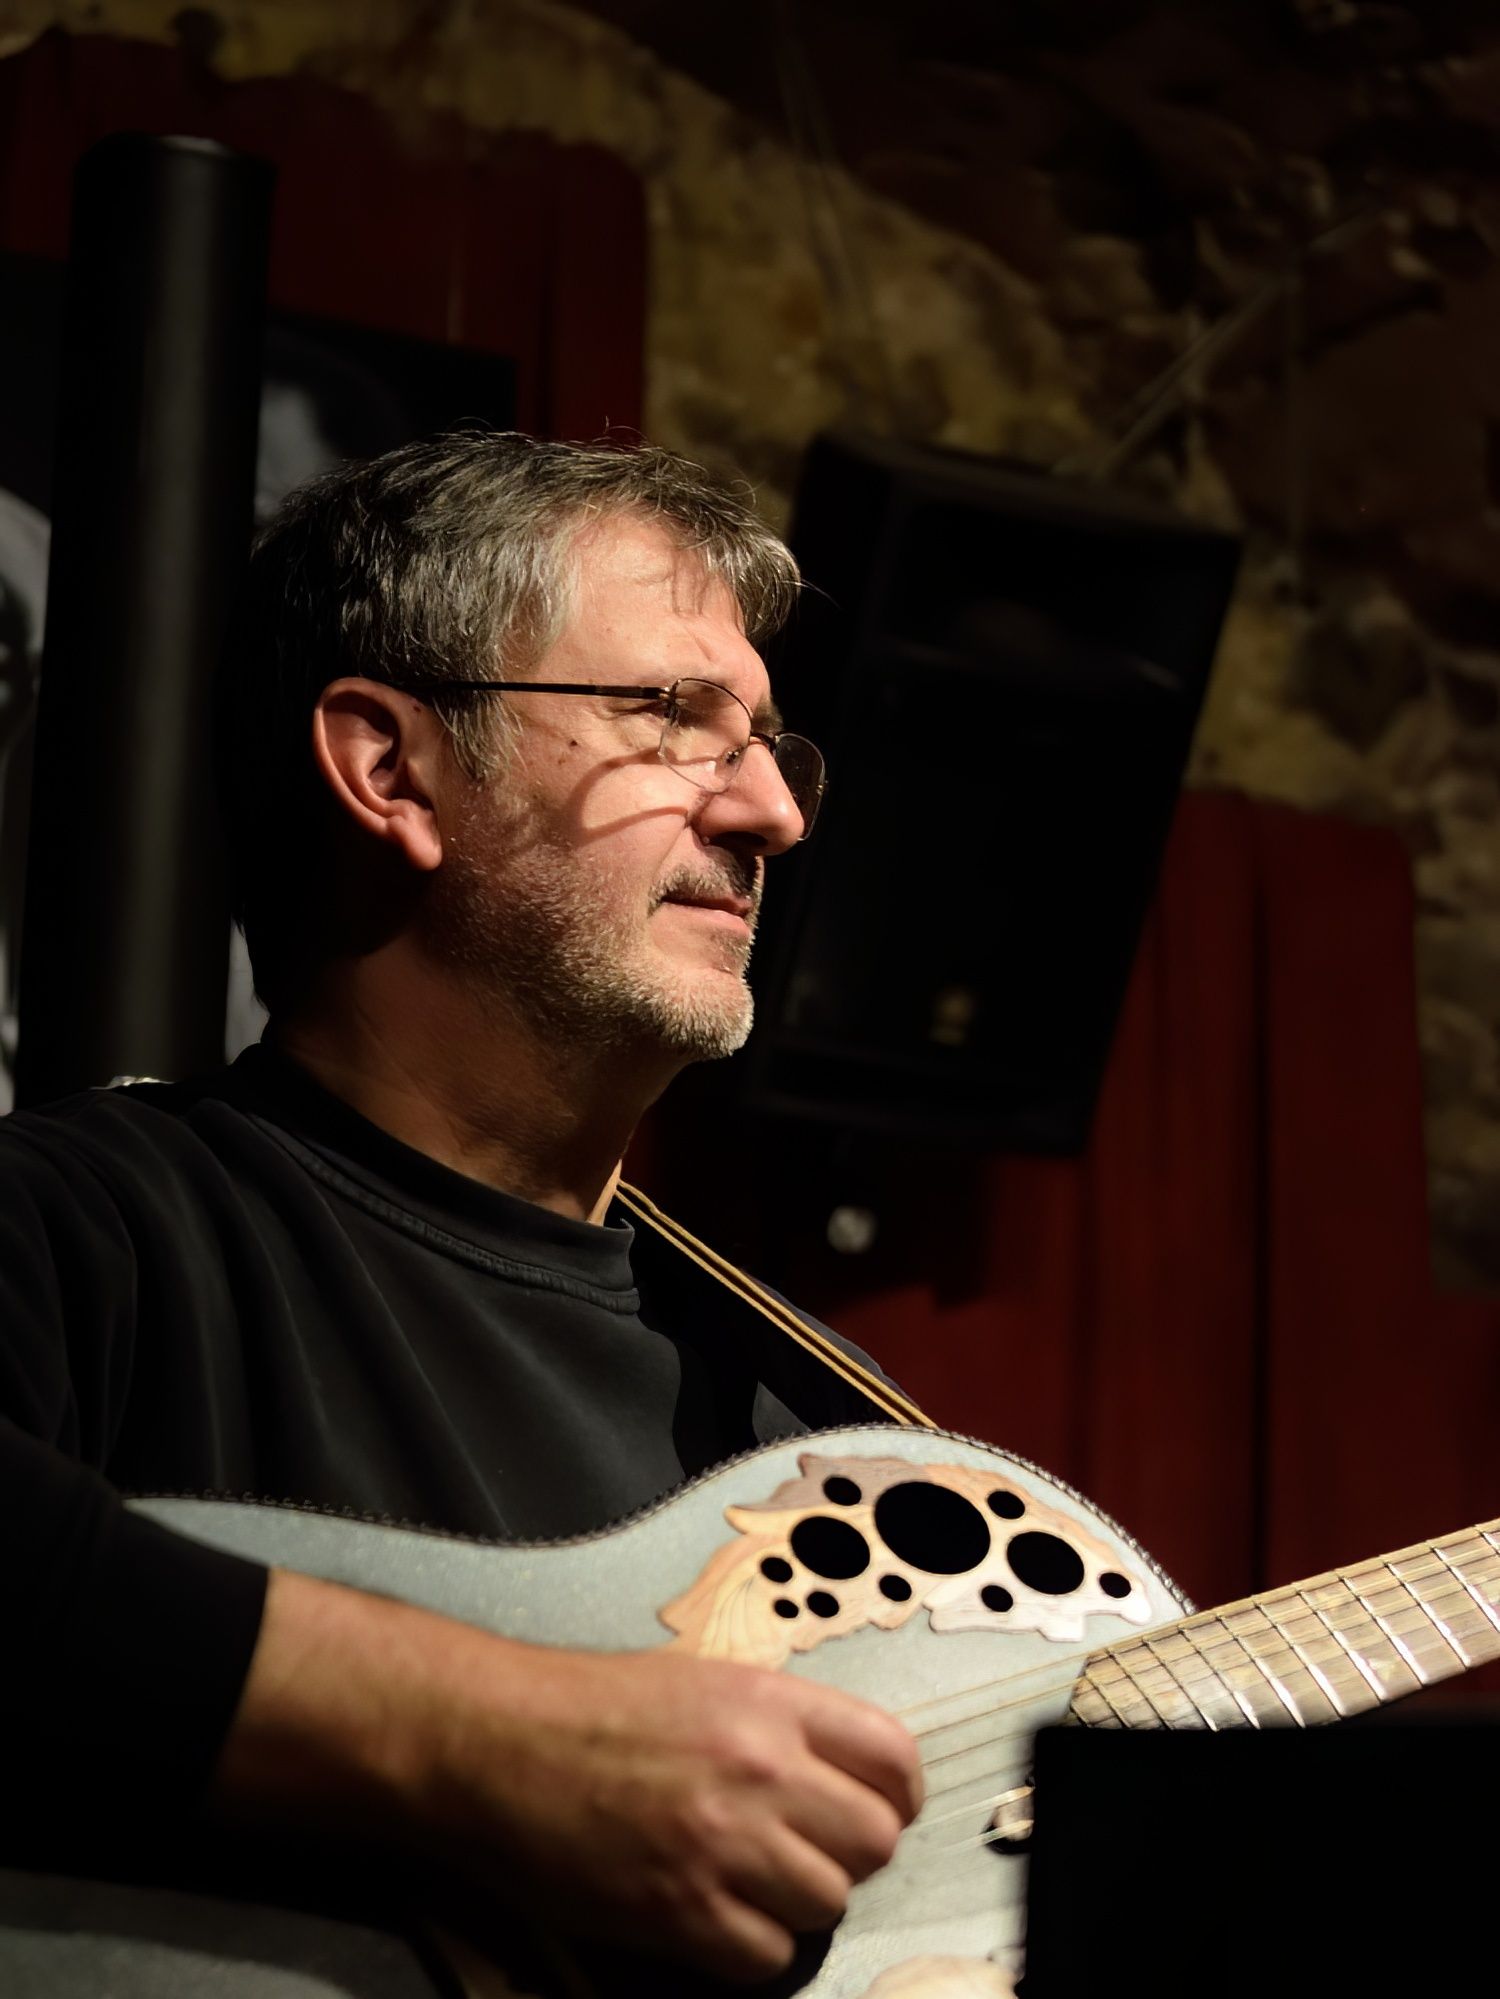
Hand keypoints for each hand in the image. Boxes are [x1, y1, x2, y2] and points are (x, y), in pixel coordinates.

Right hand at [215, 1569, 922, 1984]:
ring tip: (753, 1882)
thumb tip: (840, 1770)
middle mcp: (759, 1769)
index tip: (877, 1806)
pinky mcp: (679, 1910)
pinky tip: (718, 1918)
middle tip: (806, 1849)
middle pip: (874, 1840)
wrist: (497, 1742)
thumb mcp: (702, 1681)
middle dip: (848, 1851)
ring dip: (800, 1901)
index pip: (893, 1757)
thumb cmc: (587, 1706)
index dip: (895, 1792)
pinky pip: (768, 1956)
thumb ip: (780, 1721)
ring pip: (829, 1901)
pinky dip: (753, 1948)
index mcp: (770, 1703)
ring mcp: (722, 1843)